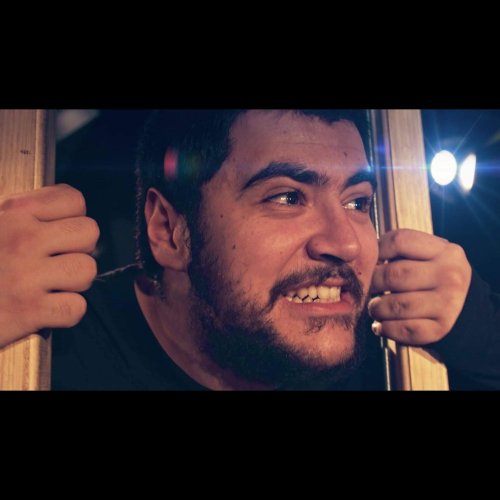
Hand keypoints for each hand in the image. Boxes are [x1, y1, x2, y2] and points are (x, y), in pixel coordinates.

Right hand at [0, 184, 98, 348]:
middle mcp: (22, 240)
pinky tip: (46, 309)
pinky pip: (75, 307)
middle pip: (89, 232)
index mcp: (12, 214)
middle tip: (58, 260)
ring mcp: (26, 275)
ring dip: (74, 282)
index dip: (72, 218)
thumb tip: (61, 212)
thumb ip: (22, 214)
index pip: (74, 201)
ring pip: (87, 270)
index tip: (59, 231)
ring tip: (51, 285)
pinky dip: (65, 312)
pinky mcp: (28, 311)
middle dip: (79, 248)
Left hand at [368, 229, 471, 345]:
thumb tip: (362, 258)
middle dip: (373, 283)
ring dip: (377, 308)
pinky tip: (381, 325)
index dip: (377, 251)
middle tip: (368, 289)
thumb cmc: (432, 280)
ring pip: (396, 304)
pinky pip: (403, 329)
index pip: (399, 241)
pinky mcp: (441, 328)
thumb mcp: (427, 258)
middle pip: (394, 274)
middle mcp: (450, 275)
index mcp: (445, 251)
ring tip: (374, 308)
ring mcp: (448, 303)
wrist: (466, 312)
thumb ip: (400, 253)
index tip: (372, 263)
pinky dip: (386, 328)